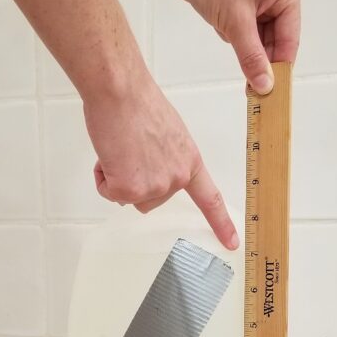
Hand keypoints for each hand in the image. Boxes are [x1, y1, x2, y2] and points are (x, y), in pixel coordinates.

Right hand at [83, 68, 238, 249]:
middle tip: (129, 149)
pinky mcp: (130, 189)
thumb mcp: (166, 135)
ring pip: (128, 197)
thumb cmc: (138, 104)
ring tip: (119, 147)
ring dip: (117, 177)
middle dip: (133, 180)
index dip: (221, 224)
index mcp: (190, 162)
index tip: (232, 243)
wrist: (120, 93)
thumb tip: (148, 169)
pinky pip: (109, 192)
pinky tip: (109, 152)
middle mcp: (177, 178)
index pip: (210, 200)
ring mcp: (155, 186)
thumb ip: (165, 159)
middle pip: (149, 199)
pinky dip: (103, 176)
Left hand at [162, 0, 301, 93]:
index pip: (289, 40)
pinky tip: (221, 25)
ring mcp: (261, 0)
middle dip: (260, 60)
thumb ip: (251, 57)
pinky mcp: (243, 5)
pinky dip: (233, 37)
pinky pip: (245, 33)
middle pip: (275, 42)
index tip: (272, 94)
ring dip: (244, 47)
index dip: (280, 68)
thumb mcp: (235, 22)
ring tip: (229, 42)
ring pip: (258, 40)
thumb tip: (265, 85)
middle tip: (251, 90)